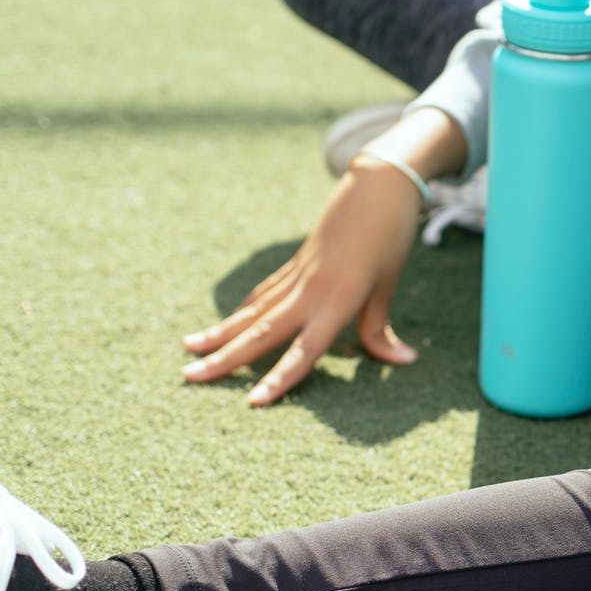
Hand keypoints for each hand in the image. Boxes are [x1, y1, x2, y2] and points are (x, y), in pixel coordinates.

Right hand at [180, 164, 420, 404]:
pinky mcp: (292, 266)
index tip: (252, 402)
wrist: (376, 188)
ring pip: (252, 311)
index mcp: (336, 300)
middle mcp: (309, 291)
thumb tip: (403, 361)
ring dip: (220, 333)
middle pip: (261, 332)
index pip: (305, 350)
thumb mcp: (387, 286)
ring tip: (187, 350)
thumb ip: (380, 327)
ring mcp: (296, 277)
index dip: (280, 378)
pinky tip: (224, 327)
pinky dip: (241, 312)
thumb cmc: (389, 239)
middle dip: (224, 358)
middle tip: (188, 377)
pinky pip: (262, 295)